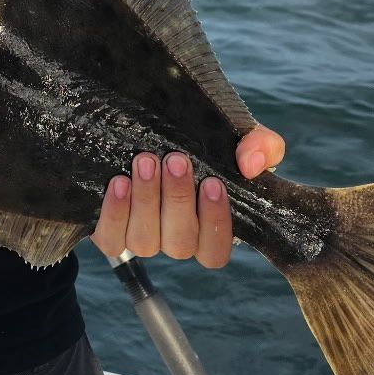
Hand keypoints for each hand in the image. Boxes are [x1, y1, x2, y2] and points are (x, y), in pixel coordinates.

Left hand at [89, 126, 286, 268]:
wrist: (153, 123)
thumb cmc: (205, 140)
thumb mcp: (239, 137)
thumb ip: (262, 146)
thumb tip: (252, 165)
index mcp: (210, 228)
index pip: (216, 252)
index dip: (215, 224)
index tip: (212, 183)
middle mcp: (176, 239)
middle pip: (179, 243)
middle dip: (178, 201)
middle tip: (176, 160)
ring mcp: (143, 237)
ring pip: (144, 242)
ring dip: (146, 201)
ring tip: (145, 162)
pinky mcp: (112, 230)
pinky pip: (111, 240)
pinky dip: (114, 214)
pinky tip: (119, 182)